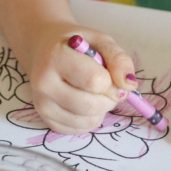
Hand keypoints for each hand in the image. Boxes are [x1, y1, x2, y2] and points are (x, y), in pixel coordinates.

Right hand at [28, 20, 136, 134]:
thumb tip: (128, 85)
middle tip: (108, 85)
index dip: (111, 80)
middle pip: (91, 106)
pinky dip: (90, 118)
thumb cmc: (76, 44)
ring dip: (101, 109)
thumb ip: (118, 59)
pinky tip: (85, 101)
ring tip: (95, 92)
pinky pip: (79, 130)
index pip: (94, 81)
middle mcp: (43, 82)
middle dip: (109, 98)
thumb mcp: (100, 40)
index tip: (110, 73)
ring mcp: (41, 104)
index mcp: (56, 56)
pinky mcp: (45, 119)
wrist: (44, 50)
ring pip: (87, 121)